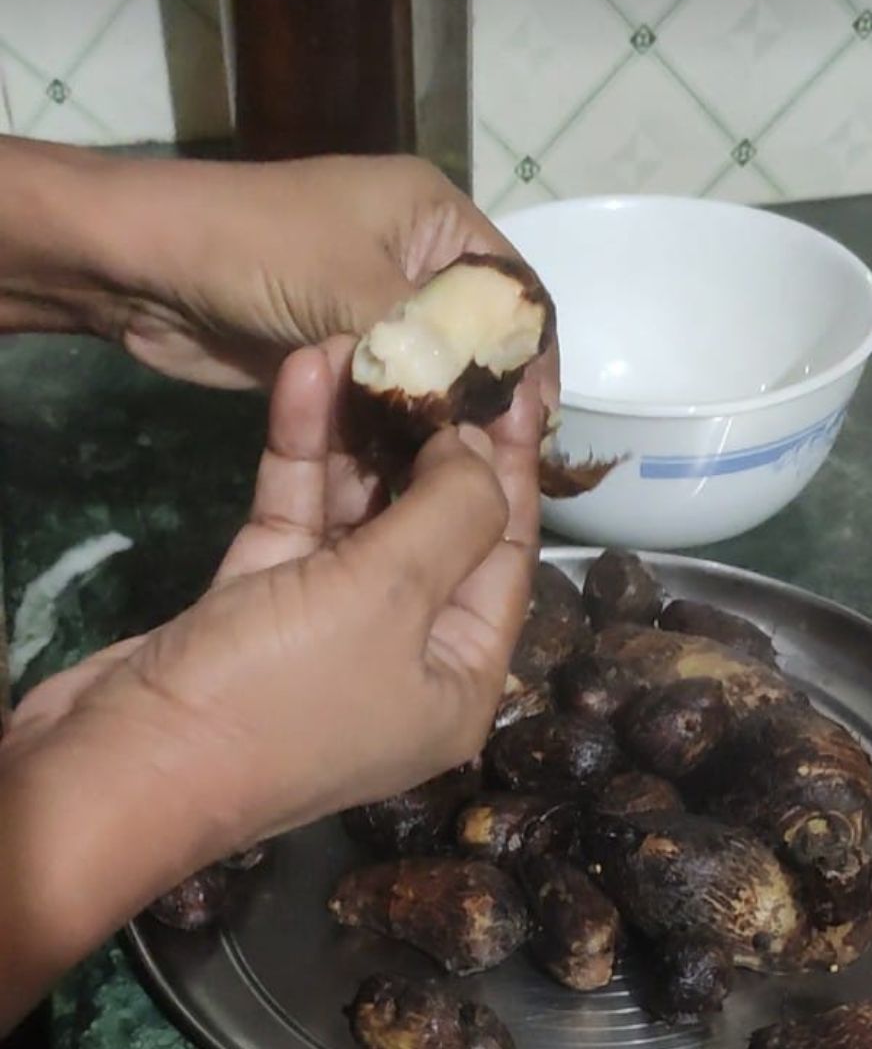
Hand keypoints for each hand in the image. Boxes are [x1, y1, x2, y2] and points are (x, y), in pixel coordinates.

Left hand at [0, 139, 558, 410]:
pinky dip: (400, 424)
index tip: (534, 417)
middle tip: (502, 454)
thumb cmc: (257, 250)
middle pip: (475, 333)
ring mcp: (372, 306)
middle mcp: (412, 259)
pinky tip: (417, 465)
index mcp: (433, 218)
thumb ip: (431, 350)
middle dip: (488, 390)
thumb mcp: (356, 290)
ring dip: (442, 414)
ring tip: (465, 469)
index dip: (530, 351)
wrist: (142, 267)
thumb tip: (489, 414)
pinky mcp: (339, 349)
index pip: (511, 288)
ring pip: (430, 368)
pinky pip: (387, 391)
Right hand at [9, 344, 541, 843]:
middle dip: (432, 441)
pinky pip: (298, 520)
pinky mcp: (261, 604)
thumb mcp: (391, 597)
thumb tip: (476, 452)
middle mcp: (405, 655)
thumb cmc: (279, 690)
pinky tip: (309, 378)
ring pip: (362, 517)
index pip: (506, 554)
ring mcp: (329, 630)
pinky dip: (304, 457)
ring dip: (362, 435)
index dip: (512, 470)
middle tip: (441, 358)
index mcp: (461, 676)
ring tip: (369, 348)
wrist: (116, 762)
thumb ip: (452, 512)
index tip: (517, 389)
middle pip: (436, 529)